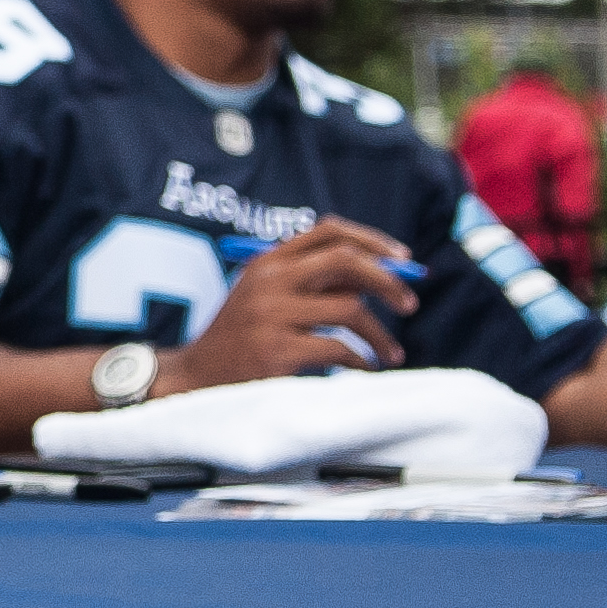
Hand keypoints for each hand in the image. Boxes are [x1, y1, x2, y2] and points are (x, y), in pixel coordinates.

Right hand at [159, 217, 413, 393]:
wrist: (196, 376)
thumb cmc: (241, 337)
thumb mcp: (265, 295)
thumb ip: (311, 281)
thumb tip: (383, 273)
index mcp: (268, 261)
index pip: (328, 231)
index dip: (372, 240)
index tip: (403, 258)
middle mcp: (269, 280)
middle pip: (345, 261)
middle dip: (388, 280)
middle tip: (410, 304)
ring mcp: (271, 314)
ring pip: (350, 309)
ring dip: (380, 335)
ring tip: (390, 353)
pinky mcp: (276, 350)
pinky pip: (339, 349)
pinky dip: (361, 361)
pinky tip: (363, 369)